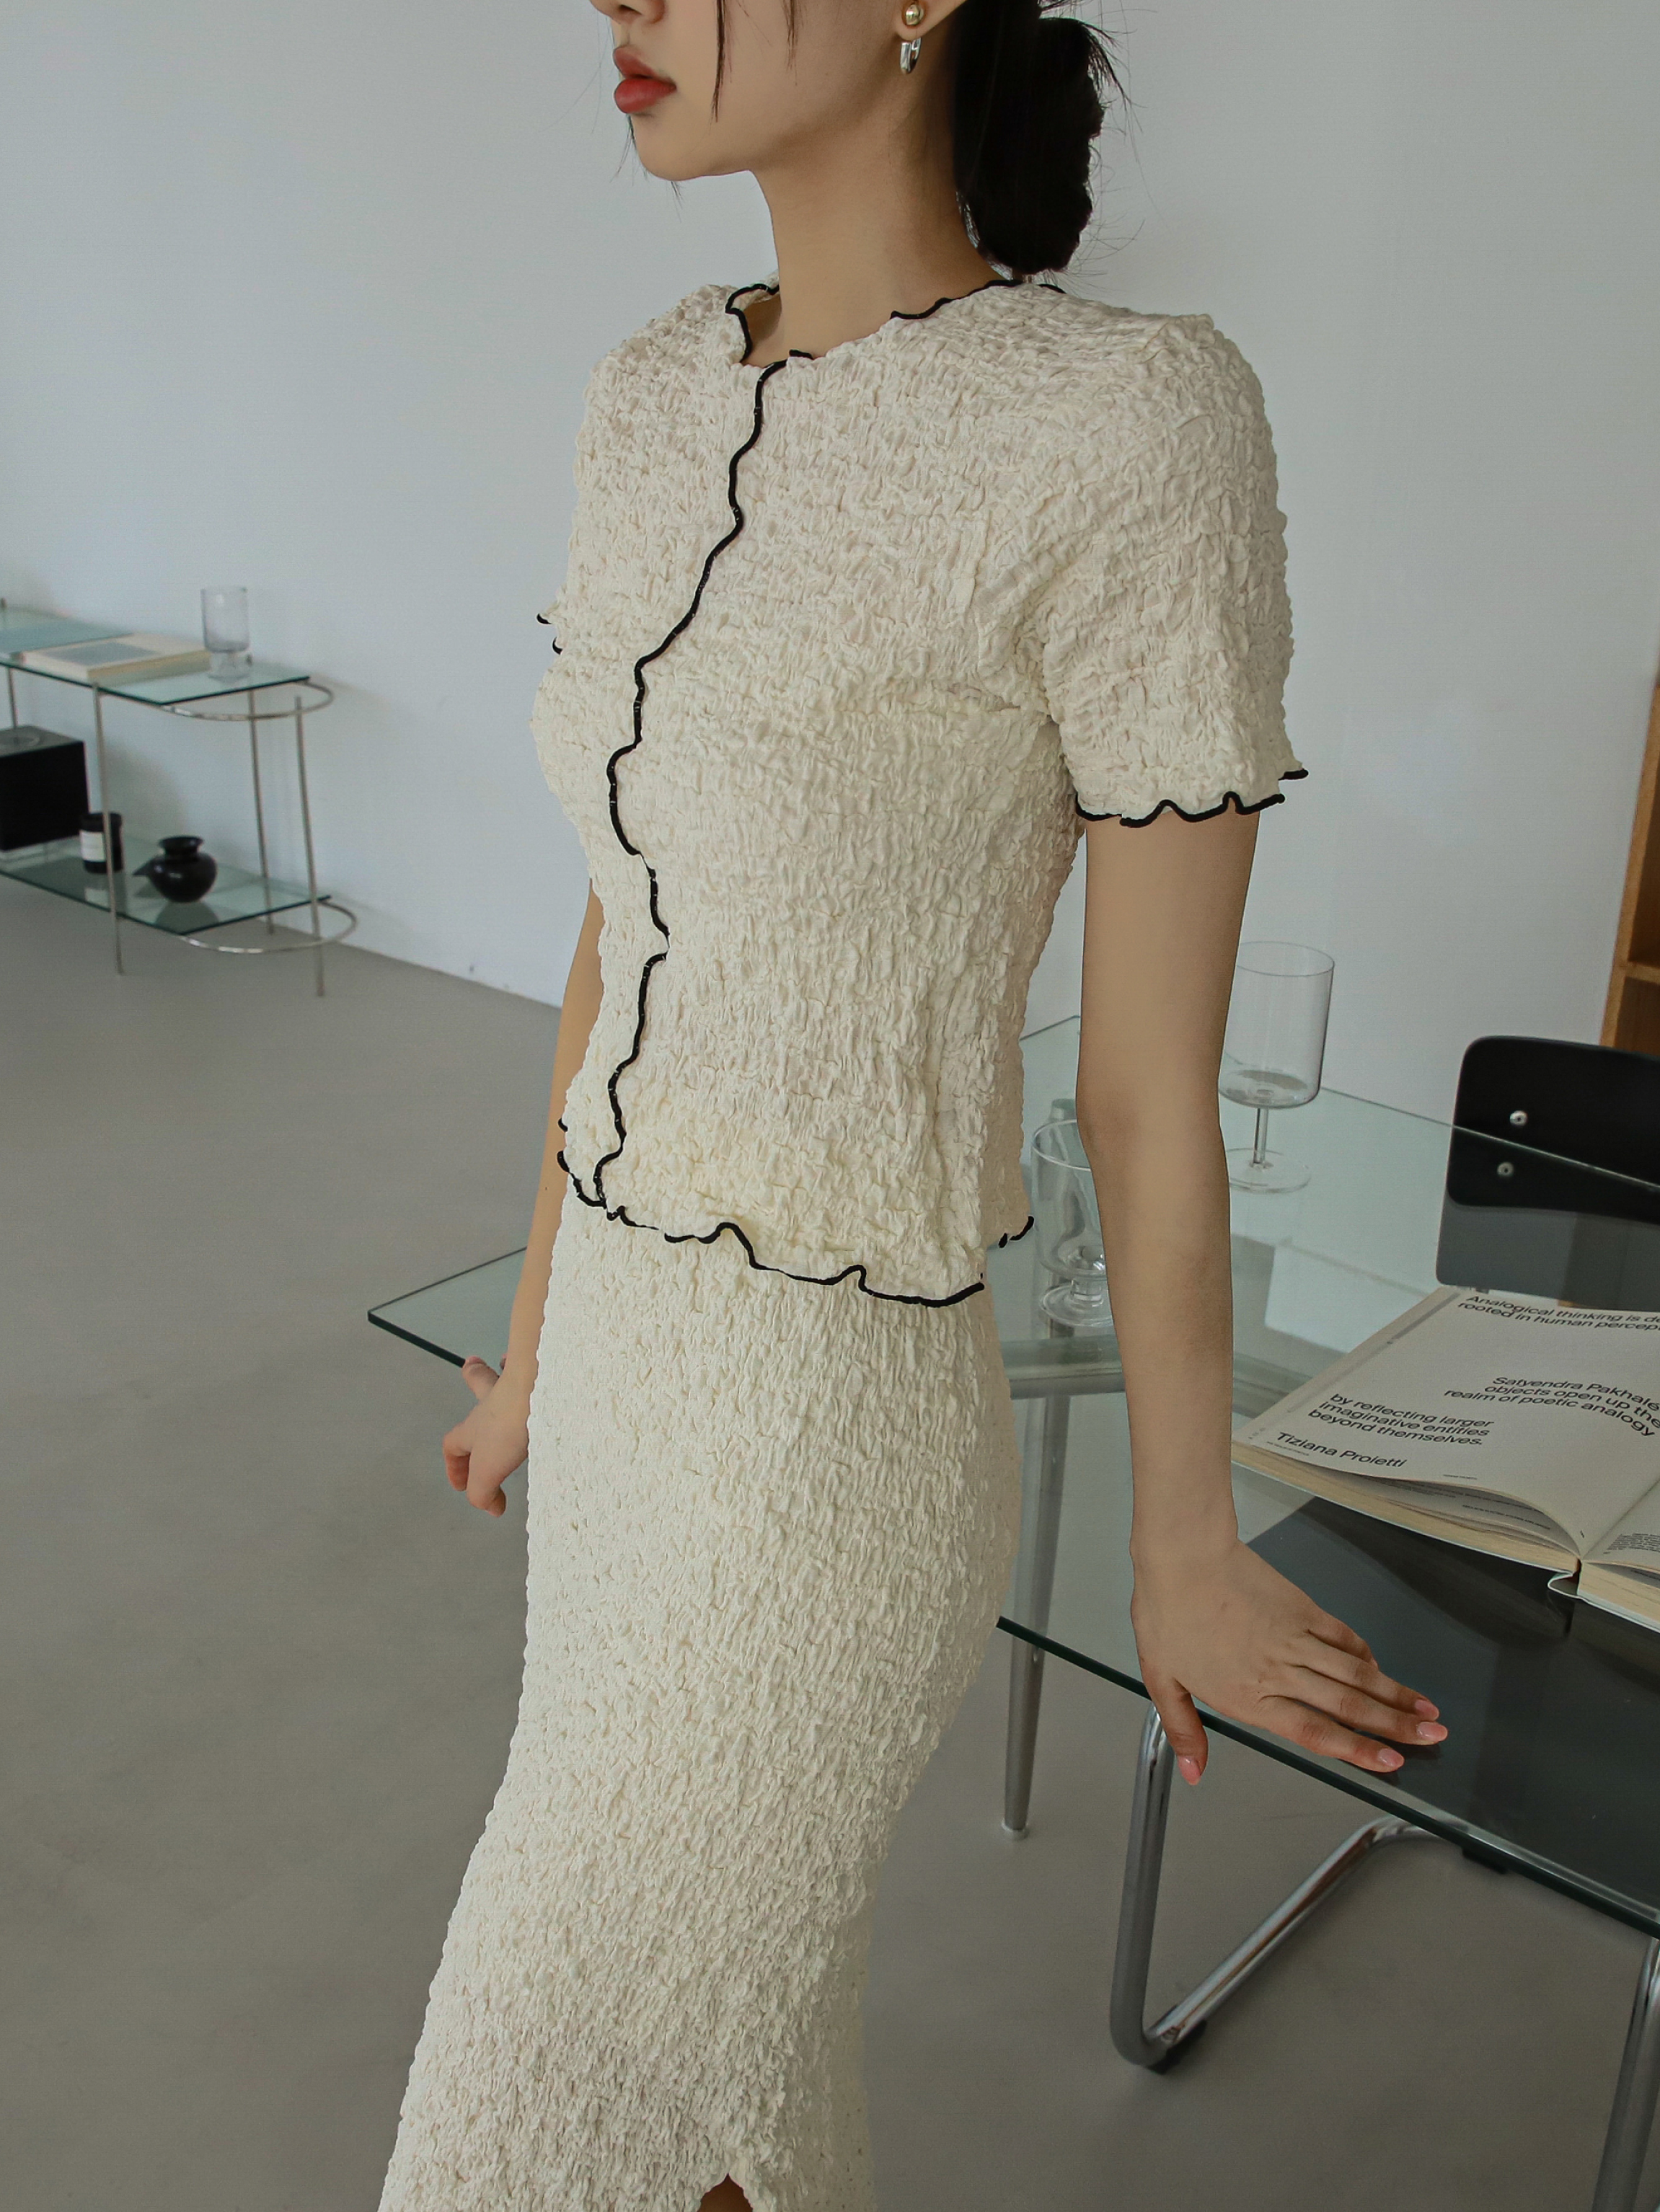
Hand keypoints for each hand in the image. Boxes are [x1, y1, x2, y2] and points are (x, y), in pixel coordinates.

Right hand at [442, 1356, 530, 1518]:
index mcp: (474, 1427)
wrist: (537, 1390)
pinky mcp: (544, 1381)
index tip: (463, 1486)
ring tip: (509, 1365)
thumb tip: (492, 1508)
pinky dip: (541, 1376)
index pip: (453, 1445)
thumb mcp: (486, 1471)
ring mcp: (519, 1387)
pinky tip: (554, 1383)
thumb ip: (482, 1493)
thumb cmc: (508, 1429)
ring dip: (506, 1372)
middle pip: (478, 1385)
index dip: (454, 1467)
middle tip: (470, 1367)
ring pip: (509, 1372)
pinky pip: (540, 1375)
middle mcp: (493, 1402)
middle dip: (472, 1379)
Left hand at [1130, 1538, 1446, 1782]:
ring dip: (1396, 1694)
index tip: (1391, 1762)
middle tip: (1433, 1739)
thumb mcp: (1163, 1679)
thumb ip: (1183, 1729)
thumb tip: (1193, 1771)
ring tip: (1428, 1711)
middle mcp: (1280, 1671)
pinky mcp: (1301, 1608)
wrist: (1183, 1555)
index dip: (1358, 1750)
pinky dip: (1366, 1655)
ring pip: (1356, 1673)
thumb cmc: (1167, 1611)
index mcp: (1249, 1695)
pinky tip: (1381, 1668)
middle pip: (1349, 1705)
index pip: (1315, 1732)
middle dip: (1397, 1726)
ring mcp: (1295, 1638)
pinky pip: (1342, 1637)